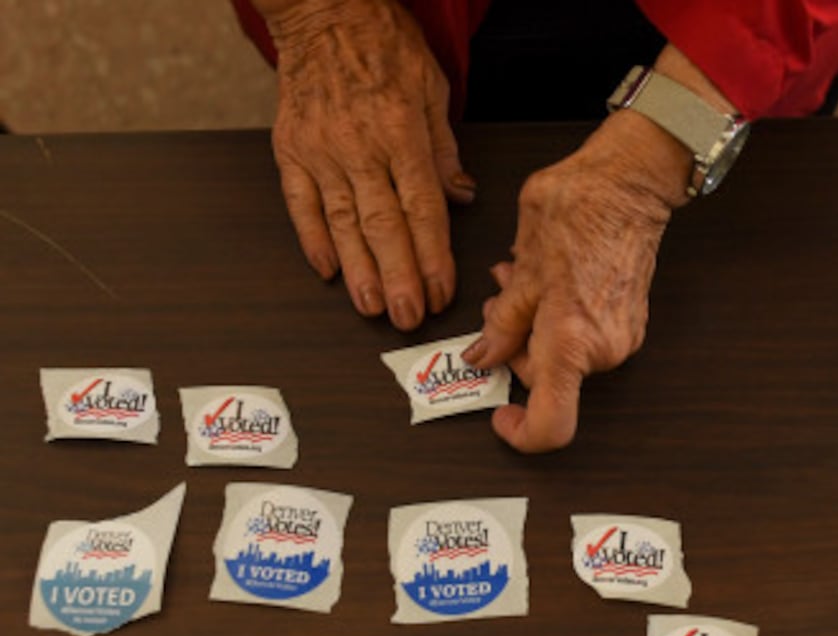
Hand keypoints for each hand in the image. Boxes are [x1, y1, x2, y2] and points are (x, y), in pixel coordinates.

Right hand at [260, 0, 472, 329]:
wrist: (323, 11)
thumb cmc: (382, 44)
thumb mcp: (433, 88)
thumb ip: (444, 150)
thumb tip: (460, 198)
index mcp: (401, 134)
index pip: (422, 209)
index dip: (433, 256)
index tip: (441, 290)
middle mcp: (359, 147)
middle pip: (383, 225)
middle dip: (398, 277)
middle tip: (407, 317)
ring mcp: (321, 151)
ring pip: (342, 223)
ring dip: (358, 270)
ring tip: (369, 306)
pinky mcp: (291, 149)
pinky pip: (300, 203)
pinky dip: (313, 238)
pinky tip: (327, 270)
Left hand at [461, 111, 690, 450]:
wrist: (630, 185)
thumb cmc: (581, 214)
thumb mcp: (523, 271)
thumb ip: (501, 325)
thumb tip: (483, 356)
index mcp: (572, 344)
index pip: (552, 424)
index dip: (522, 433)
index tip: (502, 417)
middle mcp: (604, 351)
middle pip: (548, 378)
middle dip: (515, 345)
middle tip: (499, 300)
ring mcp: (622, 338)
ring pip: (563, 354)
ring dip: (534, 324)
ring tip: (521, 276)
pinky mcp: (630, 322)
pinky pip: (584, 336)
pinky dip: (559, 316)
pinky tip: (548, 278)